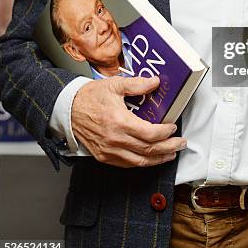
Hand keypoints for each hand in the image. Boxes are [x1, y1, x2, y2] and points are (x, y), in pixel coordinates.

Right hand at [71, 76, 185, 167]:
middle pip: (148, 150)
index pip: (149, 134)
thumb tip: (155, 82)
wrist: (67, 109)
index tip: (173, 128)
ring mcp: (108, 151)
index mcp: (119, 122)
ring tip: (171, 154)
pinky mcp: (103, 156)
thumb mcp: (115, 85)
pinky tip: (150, 158)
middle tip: (180, 144)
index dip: (165, 133)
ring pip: (139, 162)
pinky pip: (126, 164)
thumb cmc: (90, 97)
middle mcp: (114, 140)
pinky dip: (141, 163)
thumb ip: (137, 84)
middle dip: (168, 148)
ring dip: (158, 159)